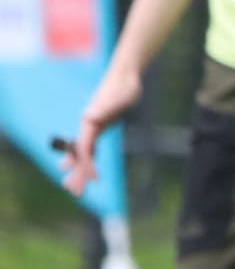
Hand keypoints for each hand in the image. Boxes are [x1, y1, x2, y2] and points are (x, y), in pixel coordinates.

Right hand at [58, 64, 143, 196]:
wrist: (126, 76)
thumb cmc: (124, 87)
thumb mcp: (118, 98)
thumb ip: (104, 108)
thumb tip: (90, 118)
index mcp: (90, 122)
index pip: (84, 149)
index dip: (87, 165)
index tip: (93, 180)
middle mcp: (88, 125)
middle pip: (79, 153)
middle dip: (77, 172)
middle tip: (73, 192)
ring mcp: (94, 125)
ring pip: (83, 151)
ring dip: (79, 168)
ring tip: (74, 184)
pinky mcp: (102, 124)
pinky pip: (91, 145)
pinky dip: (88, 157)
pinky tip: (87, 164)